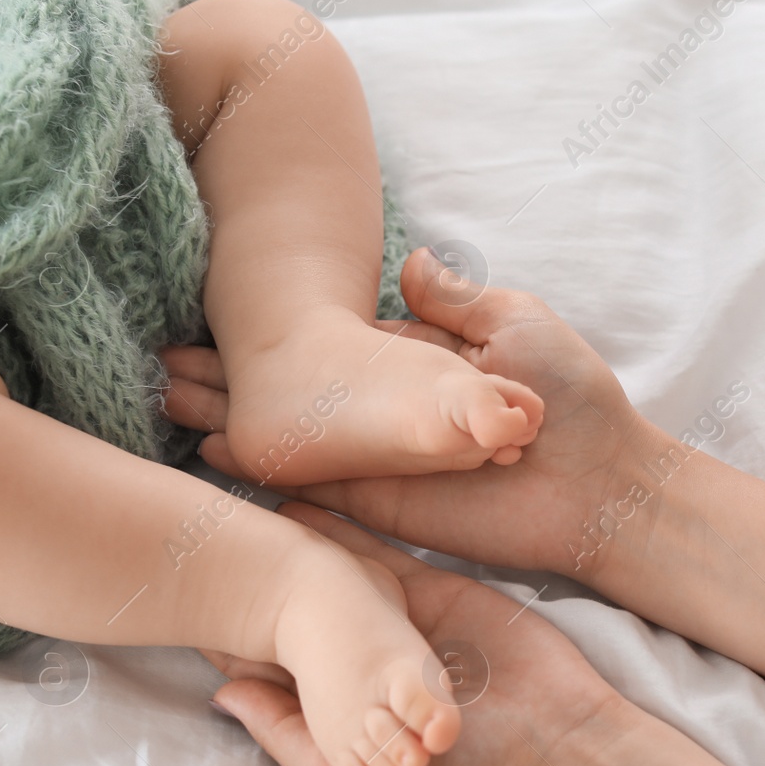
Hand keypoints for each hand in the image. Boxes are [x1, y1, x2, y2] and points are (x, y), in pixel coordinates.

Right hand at [162, 247, 663, 577]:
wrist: (602, 485)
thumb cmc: (572, 399)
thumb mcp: (517, 326)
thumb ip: (456, 301)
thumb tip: (407, 261)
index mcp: (422, 365)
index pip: (334, 347)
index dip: (275, 338)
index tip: (215, 322)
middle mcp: (392, 415)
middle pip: (299, 394)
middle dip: (235, 380)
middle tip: (162, 365)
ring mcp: (383, 460)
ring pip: (294, 438)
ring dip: (232, 420)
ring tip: (166, 401)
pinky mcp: (386, 503)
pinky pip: (312, 486)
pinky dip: (260, 469)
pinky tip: (206, 452)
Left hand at [207, 502, 628, 765]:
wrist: (553, 750)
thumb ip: (290, 737)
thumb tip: (218, 694)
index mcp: (338, 710)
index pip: (272, 666)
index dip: (232, 634)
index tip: (188, 595)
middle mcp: (361, 664)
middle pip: (298, 616)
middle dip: (258, 582)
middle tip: (205, 538)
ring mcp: (399, 624)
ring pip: (335, 578)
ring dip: (297, 548)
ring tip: (243, 508)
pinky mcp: (437, 590)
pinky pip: (384, 554)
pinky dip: (346, 529)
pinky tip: (305, 501)